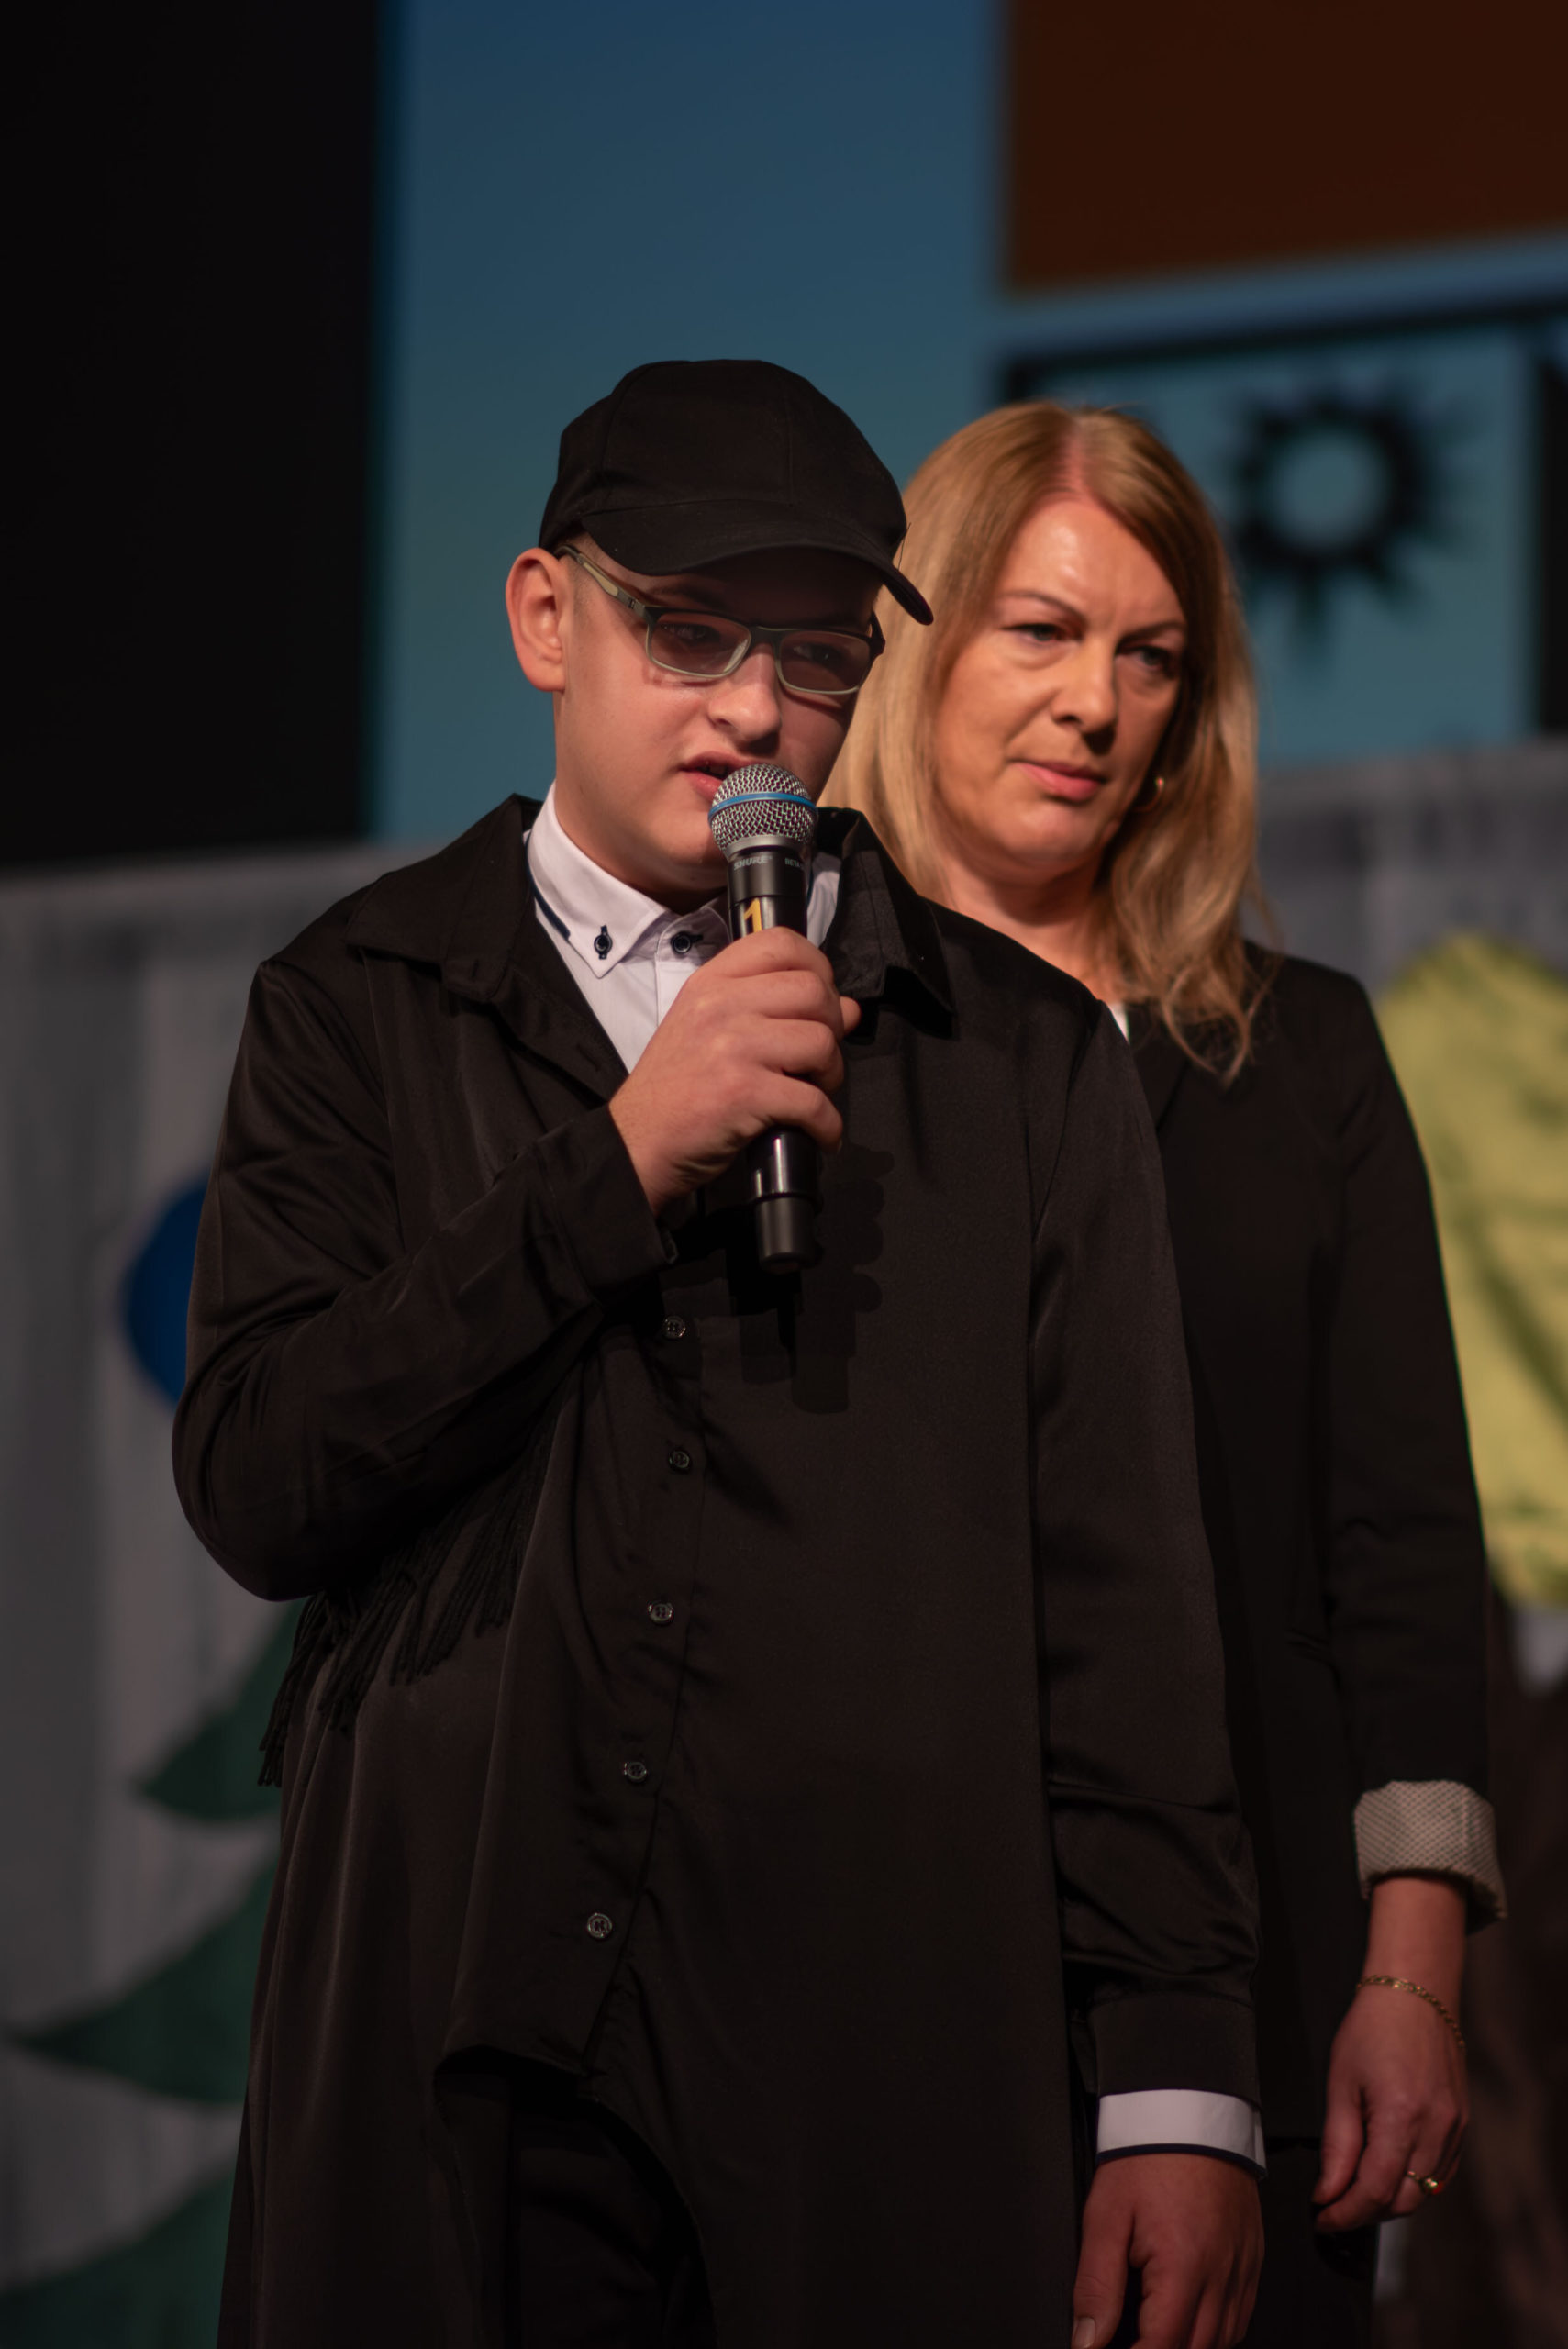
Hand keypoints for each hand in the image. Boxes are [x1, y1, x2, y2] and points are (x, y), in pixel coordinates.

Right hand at [608, 926, 860, 1214]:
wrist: (637, 1142)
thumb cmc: (674, 1089)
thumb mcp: (711, 1031)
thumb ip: (773, 1010)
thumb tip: (848, 1008)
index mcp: (710, 983)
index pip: (780, 942)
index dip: (817, 968)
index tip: (819, 1001)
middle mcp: (720, 1005)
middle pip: (813, 991)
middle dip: (832, 1027)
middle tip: (819, 1057)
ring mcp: (732, 1047)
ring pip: (821, 1041)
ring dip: (831, 1075)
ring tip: (814, 1092)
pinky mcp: (744, 1093)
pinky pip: (813, 1102)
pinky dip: (828, 1124)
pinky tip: (820, 1133)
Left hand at [1072, 2153, 1261, 2348]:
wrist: (1190, 2112)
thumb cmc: (1148, 2157)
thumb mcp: (1105, 2216)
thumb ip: (1095, 2285)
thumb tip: (1087, 2341)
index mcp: (1184, 2267)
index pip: (1162, 2347)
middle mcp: (1222, 2274)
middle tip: (1133, 2340)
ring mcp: (1243, 2268)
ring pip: (1224, 2339)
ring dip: (1191, 2346)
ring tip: (1158, 2332)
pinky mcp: (1253, 2258)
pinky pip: (1241, 2316)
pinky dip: (1217, 2330)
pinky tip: (1192, 2321)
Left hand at [1314, 1875, 1467, 2230]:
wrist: (1415, 1992)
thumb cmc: (1371, 2028)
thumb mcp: (1340, 2083)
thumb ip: (1337, 2145)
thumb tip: (1327, 2193)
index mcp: (1401, 2115)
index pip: (1375, 2190)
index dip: (1345, 2212)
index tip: (1323, 2216)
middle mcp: (1435, 2128)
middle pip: (1403, 2200)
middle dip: (1365, 2210)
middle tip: (1334, 2203)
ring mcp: (1455, 2129)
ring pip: (1423, 2192)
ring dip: (1389, 2199)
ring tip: (1356, 2186)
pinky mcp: (1462, 2125)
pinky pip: (1441, 2174)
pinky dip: (1414, 2182)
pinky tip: (1389, 2169)